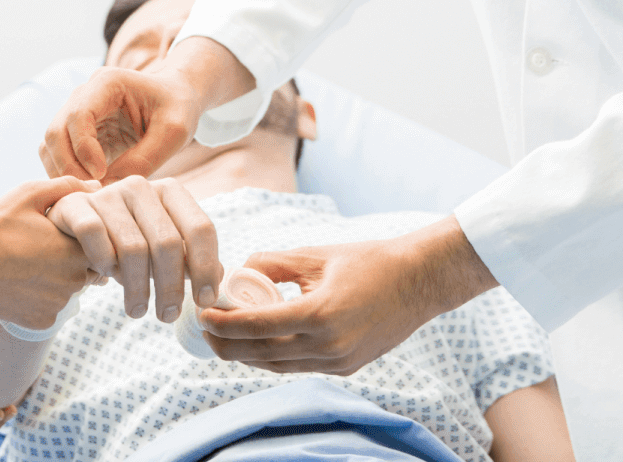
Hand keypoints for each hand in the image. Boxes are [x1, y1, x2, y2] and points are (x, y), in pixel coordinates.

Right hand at [0, 177, 104, 330]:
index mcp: (77, 250)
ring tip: (26, 266)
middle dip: (70, 262)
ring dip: (55, 282)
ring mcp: (58, 304)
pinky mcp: (41, 322)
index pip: (99, 247)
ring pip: (66, 292)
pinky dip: (39, 301)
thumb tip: (96, 187)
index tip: (59, 235)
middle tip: (40, 250)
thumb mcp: (30, 194)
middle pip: (85, 272)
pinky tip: (18, 285)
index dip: (80, 240)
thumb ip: (68, 187)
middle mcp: (75, 281)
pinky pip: (49, 310)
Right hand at [40, 59, 206, 181]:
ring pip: (50, 145)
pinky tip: (87, 191)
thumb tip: (107, 186)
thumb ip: (144, 158)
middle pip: (55, 132)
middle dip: (68, 166)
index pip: (78, 116)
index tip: (102, 174)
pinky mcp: (77, 133)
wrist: (176, 98)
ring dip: (63, 173)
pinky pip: (57, 156)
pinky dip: (65, 175)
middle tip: (91, 192)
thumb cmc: (179, 108)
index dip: (84, 149)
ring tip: (90, 195)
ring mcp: (76, 113)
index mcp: (106, 82)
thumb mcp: (174, 131)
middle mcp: (83, 94)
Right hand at [49, 175, 223, 319]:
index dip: (206, 267)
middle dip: (170, 287)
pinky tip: (106, 278)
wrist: (71, 228)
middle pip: (167, 242)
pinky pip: (95, 239)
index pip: (200, 228)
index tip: (204, 301)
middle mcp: (141, 186)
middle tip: (167, 316)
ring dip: (137, 287)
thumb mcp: (160, 247)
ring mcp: (107, 193)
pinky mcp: (76, 205)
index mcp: (170, 192)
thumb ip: (188, 259)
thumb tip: (219, 280)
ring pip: (133, 248)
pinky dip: (104, 264)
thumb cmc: (124, 240)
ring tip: (137, 309)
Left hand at [195, 217, 498, 374]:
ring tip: (226, 339)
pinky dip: (275, 357)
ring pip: (278, 367)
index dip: (225, 325)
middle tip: (206, 330)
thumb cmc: (370, 261)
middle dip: (228, 346)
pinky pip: (299, 367)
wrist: (420, 282)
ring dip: (249, 355)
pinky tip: (261, 343)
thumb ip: (274, 263)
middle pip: (262, 355)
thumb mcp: (317, 255)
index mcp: (320, 315)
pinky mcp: (347, 367)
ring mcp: (339, 362)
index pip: (258, 328)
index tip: (202, 316)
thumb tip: (240, 270)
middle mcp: (328, 347)